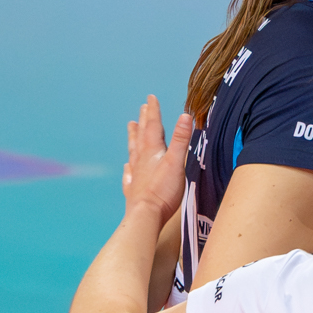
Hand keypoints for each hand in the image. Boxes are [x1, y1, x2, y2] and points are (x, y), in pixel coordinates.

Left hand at [123, 95, 191, 220]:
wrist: (145, 215)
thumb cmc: (163, 190)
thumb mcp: (177, 162)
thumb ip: (181, 139)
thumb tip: (185, 116)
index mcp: (152, 151)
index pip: (153, 125)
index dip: (153, 111)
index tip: (151, 98)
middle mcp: (141, 159)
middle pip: (142, 135)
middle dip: (143, 120)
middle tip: (141, 108)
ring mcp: (135, 173)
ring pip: (133, 150)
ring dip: (133, 137)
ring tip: (130, 127)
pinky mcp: (134, 188)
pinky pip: (129, 172)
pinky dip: (129, 165)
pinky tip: (127, 165)